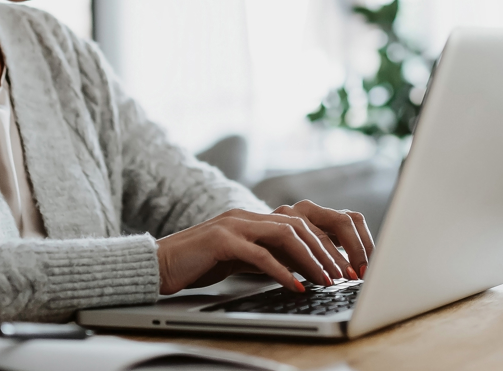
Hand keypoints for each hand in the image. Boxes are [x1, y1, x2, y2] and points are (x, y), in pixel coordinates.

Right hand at [155, 202, 374, 294]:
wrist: (159, 264)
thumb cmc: (199, 265)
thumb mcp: (240, 259)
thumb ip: (267, 258)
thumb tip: (302, 272)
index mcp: (253, 218)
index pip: (300, 224)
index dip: (325, 244)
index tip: (342, 267)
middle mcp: (246, 215)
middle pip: (299, 225)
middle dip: (326, 251)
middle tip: (343, 275)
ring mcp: (234, 224)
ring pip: (285, 234)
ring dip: (310, 259)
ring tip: (325, 280)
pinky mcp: (221, 240)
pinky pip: (259, 254)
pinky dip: (281, 271)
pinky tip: (295, 286)